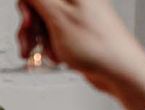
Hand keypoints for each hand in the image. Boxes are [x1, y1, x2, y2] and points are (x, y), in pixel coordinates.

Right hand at [17, 0, 144, 109]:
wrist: (116, 68)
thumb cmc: (96, 45)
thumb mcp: (58, 17)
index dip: (28, 8)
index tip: (29, 23)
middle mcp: (75, 0)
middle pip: (38, 7)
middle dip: (32, 28)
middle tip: (32, 42)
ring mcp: (76, 15)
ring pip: (44, 23)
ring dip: (41, 41)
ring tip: (49, 52)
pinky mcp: (76, 31)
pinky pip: (54, 35)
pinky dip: (51, 47)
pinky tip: (58, 55)